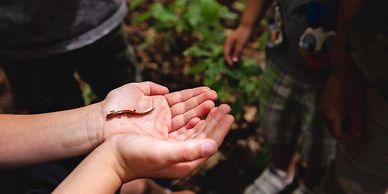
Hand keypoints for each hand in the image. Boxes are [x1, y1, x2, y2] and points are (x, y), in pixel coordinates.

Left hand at [100, 81, 216, 139]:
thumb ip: (150, 87)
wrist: (101, 123)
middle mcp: (162, 117)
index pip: (181, 99)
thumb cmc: (115, 105)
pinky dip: (191, 126)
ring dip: (201, 113)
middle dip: (203, 104)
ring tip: (215, 107)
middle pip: (187, 110)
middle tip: (218, 99)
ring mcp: (161, 129)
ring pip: (186, 120)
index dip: (196, 95)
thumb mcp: (133, 89)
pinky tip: (202, 120)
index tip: (210, 91)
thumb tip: (166, 90)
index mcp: (157, 104)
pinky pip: (178, 132)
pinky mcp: (159, 139)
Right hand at [111, 104, 233, 181]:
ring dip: (205, 118)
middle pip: (204, 137)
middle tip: (227, 107)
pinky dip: (192, 120)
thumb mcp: (163, 153)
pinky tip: (196, 115)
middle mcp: (181, 157)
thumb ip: (188, 150)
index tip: (230, 115)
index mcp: (184, 163)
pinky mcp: (164, 142)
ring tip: (216, 105)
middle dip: (216, 121)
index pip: (209, 144)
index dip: (220, 129)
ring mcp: (172, 149)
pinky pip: (183, 130)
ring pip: (195, 131)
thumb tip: (213, 146)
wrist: (111, 157)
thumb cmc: (134, 156)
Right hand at [224, 25, 251, 64]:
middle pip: (229, 52)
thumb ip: (237, 52)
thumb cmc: (244, 34)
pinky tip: (241, 58)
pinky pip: (237, 49)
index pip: (226, 53)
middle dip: (230, 59)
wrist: (250, 25)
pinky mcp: (239, 41)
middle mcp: (230, 42)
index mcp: (228, 42)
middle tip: (233, 66)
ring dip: (234, 57)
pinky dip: (238, 54)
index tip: (232, 65)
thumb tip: (234, 61)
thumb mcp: (241, 44)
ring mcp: (234, 41)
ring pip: (233, 51)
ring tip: (237, 63)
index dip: (228, 59)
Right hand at [322, 52, 364, 138]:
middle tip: (354, 125)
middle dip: (343, 130)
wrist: (342, 73)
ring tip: (350, 115)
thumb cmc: (352, 90)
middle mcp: (324, 113)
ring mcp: (322, 107)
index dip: (347, 137)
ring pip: (330, 121)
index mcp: (332, 117)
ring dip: (339, 122)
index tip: (355, 133)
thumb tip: (355, 135)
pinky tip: (344, 107)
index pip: (337, 135)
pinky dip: (336, 115)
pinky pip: (328, 114)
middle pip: (332, 129)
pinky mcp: (322, 101)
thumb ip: (356, 125)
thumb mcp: (358, 109)